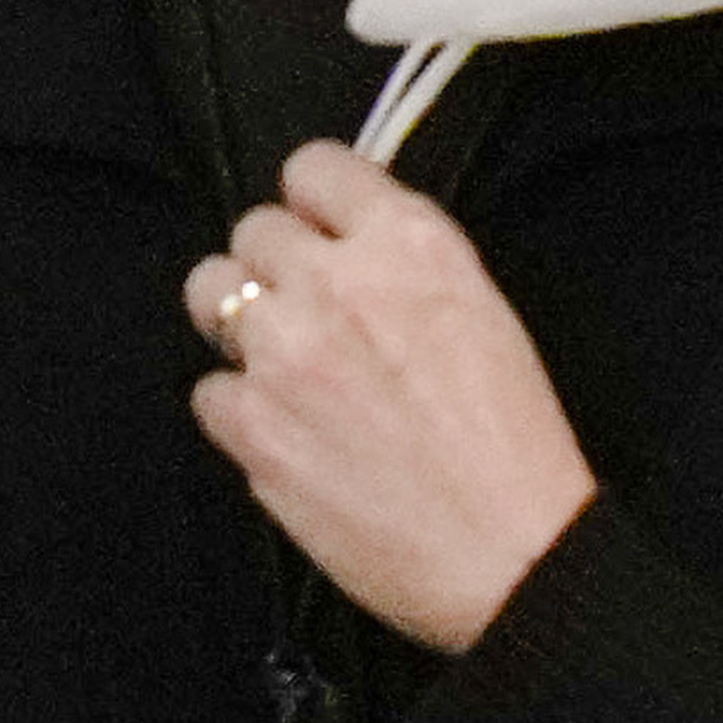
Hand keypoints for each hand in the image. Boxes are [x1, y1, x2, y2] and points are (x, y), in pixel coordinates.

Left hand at [184, 142, 600, 654]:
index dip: (313, 204)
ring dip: (237, 320)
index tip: (318, 230)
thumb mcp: (483, 312)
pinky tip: (287, 434)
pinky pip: (207, 390)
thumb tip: (345, 248)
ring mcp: (285, 354)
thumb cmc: (515, 450)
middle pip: (253, 228)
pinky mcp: (253, 427)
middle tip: (307, 314)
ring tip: (279, 363)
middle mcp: (338, 283)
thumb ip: (404, 265)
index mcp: (411, 244)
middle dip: (275, 266)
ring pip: (208, 291)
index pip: (315, 167)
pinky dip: (238, 411)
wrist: (511, 556)